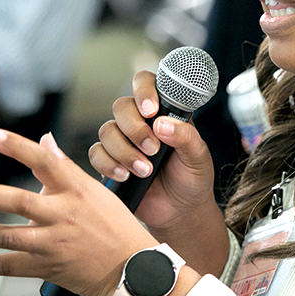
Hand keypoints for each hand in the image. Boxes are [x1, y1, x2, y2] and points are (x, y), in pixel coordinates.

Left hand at [0, 131, 158, 295]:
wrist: (133, 268)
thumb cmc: (117, 227)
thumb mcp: (96, 191)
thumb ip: (65, 168)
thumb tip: (45, 141)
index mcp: (78, 190)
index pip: (46, 161)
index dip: (18, 147)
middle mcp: (65, 215)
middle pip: (18, 201)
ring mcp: (54, 243)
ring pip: (5, 236)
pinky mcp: (47, 268)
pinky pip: (7, 266)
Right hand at [88, 71, 229, 275]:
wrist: (180, 212)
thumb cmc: (192, 179)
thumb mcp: (198, 157)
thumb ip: (185, 137)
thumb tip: (161, 124)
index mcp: (164, 112)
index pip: (146, 83)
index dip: (144, 90)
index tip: (151, 111)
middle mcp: (140, 122)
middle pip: (121, 107)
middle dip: (135, 129)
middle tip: (153, 149)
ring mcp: (123, 141)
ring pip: (107, 131)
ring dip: (125, 151)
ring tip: (146, 171)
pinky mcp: (110, 162)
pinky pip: (96, 154)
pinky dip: (109, 164)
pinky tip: (126, 176)